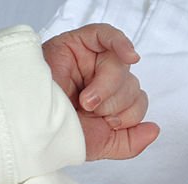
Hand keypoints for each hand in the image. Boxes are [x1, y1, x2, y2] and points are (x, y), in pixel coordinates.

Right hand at [41, 23, 159, 160]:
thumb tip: (155, 129)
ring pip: (122, 68)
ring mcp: (89, 62)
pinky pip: (107, 35)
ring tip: (84, 99)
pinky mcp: (77, 44)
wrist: (33, 125)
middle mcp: (101, 82)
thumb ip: (131, 142)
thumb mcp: (102, 145)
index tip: (105, 124)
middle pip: (133, 86)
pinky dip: (121, 43)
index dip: (128, 116)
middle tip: (89, 110)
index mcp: (108, 104)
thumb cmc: (59, 133)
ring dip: (107, 88)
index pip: (138, 103)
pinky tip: (129, 55)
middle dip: (116, 105)